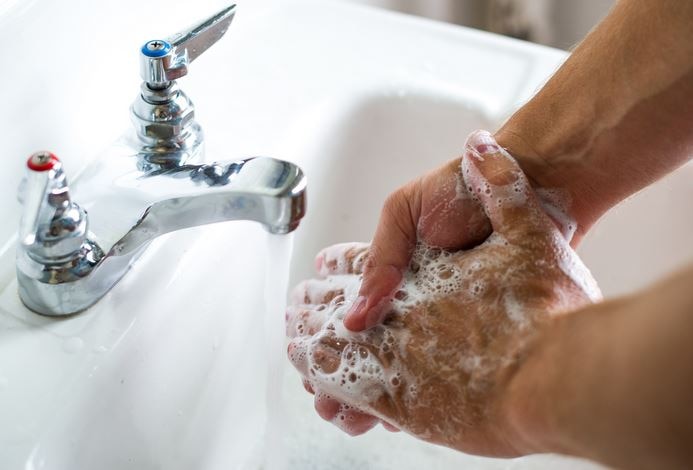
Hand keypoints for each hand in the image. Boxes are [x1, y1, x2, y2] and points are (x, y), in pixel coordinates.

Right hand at [286, 144, 600, 454]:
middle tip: (321, 394)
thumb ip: (381, 256)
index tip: (303, 351)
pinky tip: (398, 408)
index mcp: (393, 262)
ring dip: (374, 385)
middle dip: (343, 368)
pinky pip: (443, 364)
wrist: (538, 186)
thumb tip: (356, 315)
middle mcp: (416, 290)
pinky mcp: (477, 325)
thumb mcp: (406, 210)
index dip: (323, 328)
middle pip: (371, 340)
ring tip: (349, 412)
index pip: (348, 302)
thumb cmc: (469, 188)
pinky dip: (419, 386)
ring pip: (404, 359)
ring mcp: (446, 310)